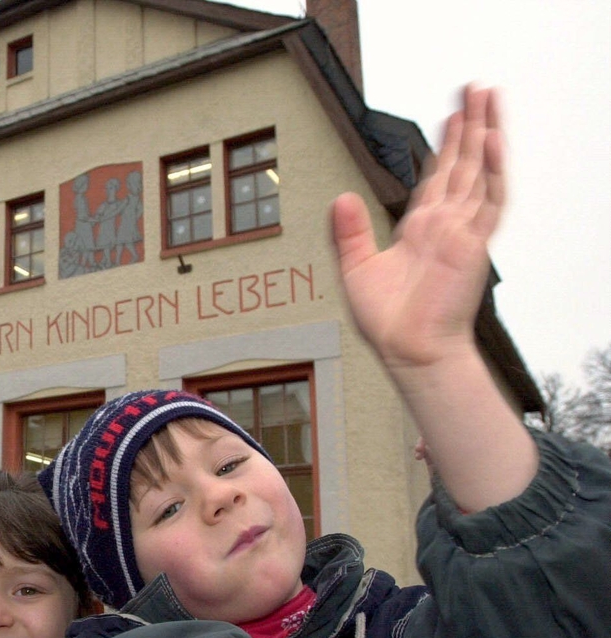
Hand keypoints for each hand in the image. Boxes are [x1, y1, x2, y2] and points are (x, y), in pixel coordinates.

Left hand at [332, 84, 502, 371]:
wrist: (407, 352)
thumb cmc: (389, 322)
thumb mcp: (356, 268)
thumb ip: (349, 232)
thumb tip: (340, 197)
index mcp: (420, 229)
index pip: (438, 177)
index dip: (446, 145)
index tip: (452, 114)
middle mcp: (445, 226)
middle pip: (463, 164)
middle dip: (470, 125)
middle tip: (475, 87)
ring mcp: (462, 233)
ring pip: (481, 172)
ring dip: (487, 134)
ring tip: (488, 96)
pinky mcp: (472, 246)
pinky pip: (490, 202)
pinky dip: (494, 172)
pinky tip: (493, 142)